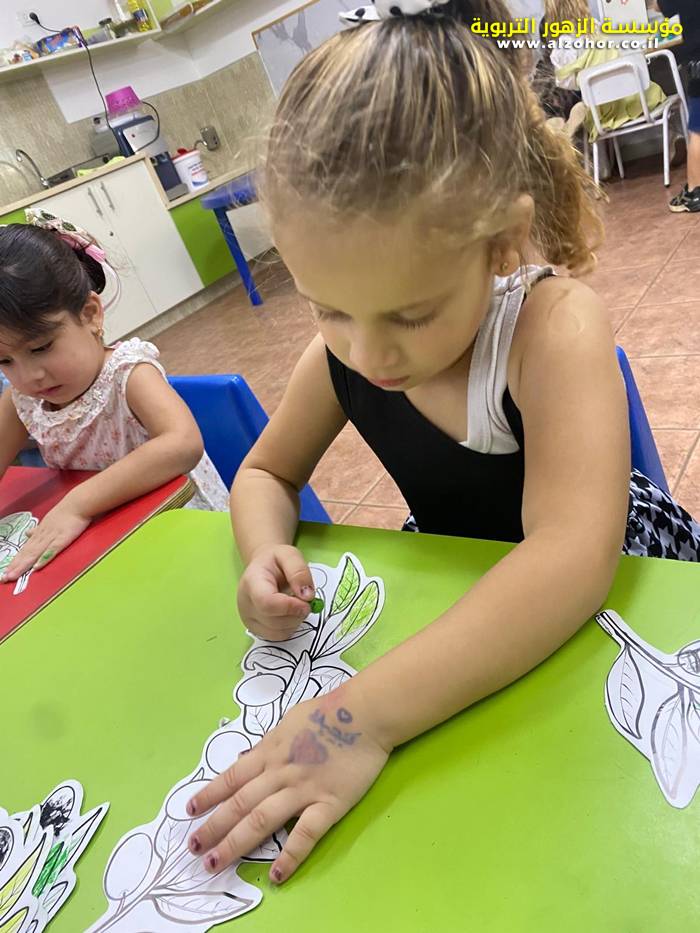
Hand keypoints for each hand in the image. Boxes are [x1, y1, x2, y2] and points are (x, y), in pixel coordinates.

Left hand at [0, 499, 90, 582]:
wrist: (78, 503)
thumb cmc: (65, 512)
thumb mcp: (48, 520)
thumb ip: (38, 529)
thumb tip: (28, 534)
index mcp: (39, 533)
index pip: (25, 549)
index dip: (16, 561)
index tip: (7, 571)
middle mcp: (42, 536)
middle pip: (26, 554)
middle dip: (15, 566)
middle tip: (5, 578)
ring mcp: (51, 538)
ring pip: (34, 554)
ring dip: (23, 565)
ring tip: (13, 576)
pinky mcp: (62, 539)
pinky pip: (52, 550)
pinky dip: (43, 559)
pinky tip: (36, 567)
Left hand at [186, 691, 390, 883]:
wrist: (365, 713)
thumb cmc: (328, 712)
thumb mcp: (288, 721)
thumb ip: (268, 744)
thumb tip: (246, 757)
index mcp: (269, 751)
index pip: (231, 777)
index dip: (208, 795)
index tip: (189, 811)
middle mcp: (279, 772)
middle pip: (239, 803)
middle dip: (213, 827)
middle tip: (193, 848)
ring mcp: (303, 789)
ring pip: (261, 820)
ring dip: (235, 843)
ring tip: (215, 863)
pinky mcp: (329, 804)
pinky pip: (305, 834)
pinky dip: (289, 856)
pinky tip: (275, 876)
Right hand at [238, 545, 315, 640]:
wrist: (262, 568)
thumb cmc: (275, 561)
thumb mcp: (289, 554)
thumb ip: (299, 572)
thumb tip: (307, 596)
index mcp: (252, 582)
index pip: (267, 603)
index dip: (290, 607)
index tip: (307, 602)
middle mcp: (245, 604)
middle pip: (274, 621)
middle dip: (297, 613)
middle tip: (304, 599)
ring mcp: (248, 619)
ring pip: (278, 632)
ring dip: (295, 621)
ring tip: (295, 604)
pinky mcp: (255, 629)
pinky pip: (278, 637)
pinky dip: (290, 627)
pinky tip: (289, 613)